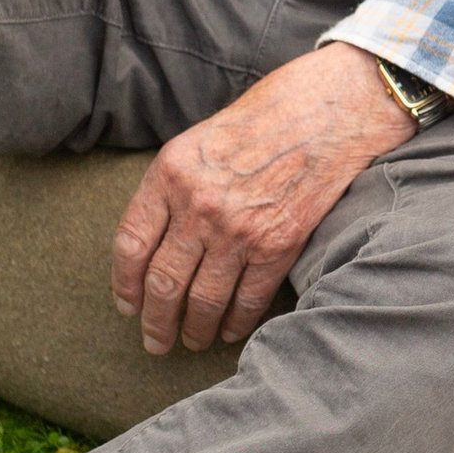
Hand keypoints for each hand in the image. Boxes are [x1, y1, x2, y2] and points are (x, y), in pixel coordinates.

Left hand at [111, 43, 415, 355]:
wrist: (329, 110)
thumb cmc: (265, 118)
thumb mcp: (199, 139)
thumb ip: (173, 186)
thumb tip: (155, 240)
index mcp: (170, 173)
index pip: (130, 245)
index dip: (125, 285)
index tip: (128, 306)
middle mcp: (199, 204)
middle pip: (163, 282)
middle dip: (155, 321)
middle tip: (155, 342)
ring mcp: (239, 228)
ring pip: (203, 299)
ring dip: (194, 330)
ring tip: (191, 341)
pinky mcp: (279, 244)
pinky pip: (248, 299)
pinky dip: (236, 323)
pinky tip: (230, 332)